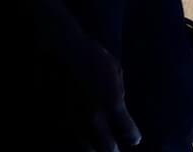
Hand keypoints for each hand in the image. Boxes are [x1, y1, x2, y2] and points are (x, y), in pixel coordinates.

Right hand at [38, 24, 139, 151]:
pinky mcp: (59, 118)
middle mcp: (95, 117)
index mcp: (113, 104)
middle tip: (114, 149)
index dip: (132, 137)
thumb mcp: (115, 71)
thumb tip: (119, 107)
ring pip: (86, 148)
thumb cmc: (93, 55)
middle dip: (113, 150)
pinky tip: (79, 133)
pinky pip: (69, 136)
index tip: (133, 139)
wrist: (62, 50)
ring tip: (96, 147)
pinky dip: (76, 137)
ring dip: (93, 148)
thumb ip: (119, 92)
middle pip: (108, 148)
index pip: (128, 133)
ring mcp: (75, 120)